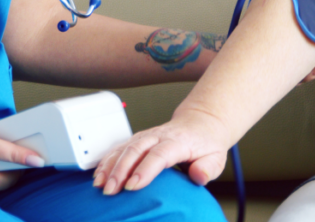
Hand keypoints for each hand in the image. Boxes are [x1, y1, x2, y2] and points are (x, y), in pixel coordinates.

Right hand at [92, 107, 230, 194]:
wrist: (200, 123)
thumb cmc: (206, 143)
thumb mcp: (216, 157)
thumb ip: (208, 168)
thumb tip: (198, 176)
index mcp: (178, 141)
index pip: (159, 154)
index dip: (144, 170)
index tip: (132, 186)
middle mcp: (159, 136)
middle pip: (136, 150)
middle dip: (121, 170)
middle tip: (111, 190)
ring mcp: (146, 136)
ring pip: (124, 147)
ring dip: (110, 165)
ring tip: (100, 184)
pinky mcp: (138, 139)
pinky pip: (119, 147)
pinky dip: (106, 160)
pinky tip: (98, 175)